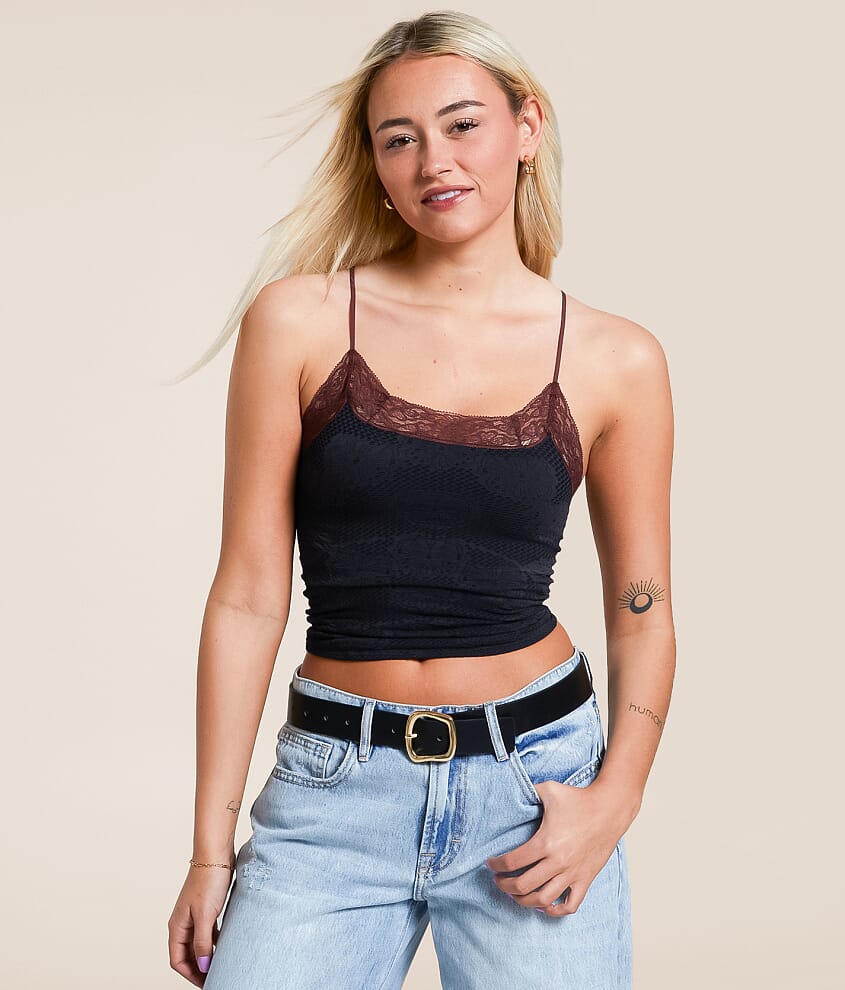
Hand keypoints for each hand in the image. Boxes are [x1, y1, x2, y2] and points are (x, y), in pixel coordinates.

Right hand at [168, 859, 234, 985]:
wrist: (216, 853)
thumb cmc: (209, 880)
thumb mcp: (206, 915)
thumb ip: (203, 942)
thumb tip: (203, 965)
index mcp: (177, 926)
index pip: (177, 960)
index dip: (191, 973)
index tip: (206, 982)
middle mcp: (183, 922)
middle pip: (186, 954)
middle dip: (198, 968)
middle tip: (215, 977)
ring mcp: (194, 915)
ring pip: (197, 944)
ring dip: (206, 955)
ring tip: (220, 965)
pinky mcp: (206, 908)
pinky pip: (207, 932)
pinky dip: (213, 942)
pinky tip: (224, 946)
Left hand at [485, 779, 625, 916]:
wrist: (609, 809)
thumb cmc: (579, 799)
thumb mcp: (549, 789)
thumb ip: (528, 792)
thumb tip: (512, 791)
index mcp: (546, 842)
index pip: (513, 862)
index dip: (497, 865)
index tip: (490, 864)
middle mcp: (558, 862)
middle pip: (523, 885)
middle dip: (505, 885)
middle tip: (498, 880)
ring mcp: (572, 873)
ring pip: (543, 900)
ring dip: (524, 901)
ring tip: (515, 895)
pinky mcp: (585, 879)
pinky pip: (570, 905)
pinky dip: (555, 910)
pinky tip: (544, 905)